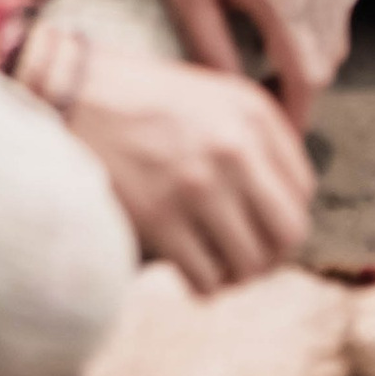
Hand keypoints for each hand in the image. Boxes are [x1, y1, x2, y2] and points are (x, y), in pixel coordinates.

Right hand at [46, 39, 315, 293]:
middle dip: (271, 253)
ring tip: (216, 262)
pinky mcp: (161, 220)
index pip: (303, 188)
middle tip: (246, 255)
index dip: (284, 213)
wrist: (71, 92)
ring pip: (250, 265)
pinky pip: (206, 279)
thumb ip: (254, 136)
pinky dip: (202, 283)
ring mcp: (198, 185)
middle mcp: (234, 147)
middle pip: (289, 233)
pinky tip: (187, 266)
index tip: (260, 221)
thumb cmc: (142, 98)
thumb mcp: (212, 94)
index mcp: (252, 112)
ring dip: (235, 273)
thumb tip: (287, 198)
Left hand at [115, 0, 346, 134]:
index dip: (296, 116)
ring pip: (336, 30)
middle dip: (304, 92)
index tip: (277, 138)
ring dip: (313, 58)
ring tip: (271, 73)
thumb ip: (216, 57)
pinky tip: (280, 28)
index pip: (307, 78)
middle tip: (268, 110)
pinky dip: (318, 24)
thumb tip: (238, 105)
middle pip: (328, 60)